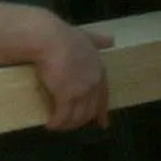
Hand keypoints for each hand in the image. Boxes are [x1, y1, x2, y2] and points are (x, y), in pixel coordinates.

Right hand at [27, 12, 113, 131]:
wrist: (48, 39)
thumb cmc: (64, 35)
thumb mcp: (86, 36)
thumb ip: (98, 40)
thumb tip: (112, 40)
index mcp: (99, 70)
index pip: (104, 96)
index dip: (102, 111)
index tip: (102, 123)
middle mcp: (93, 83)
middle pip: (90, 110)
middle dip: (80, 120)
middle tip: (70, 125)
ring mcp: (81, 91)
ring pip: (77, 116)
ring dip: (67, 124)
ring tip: (58, 126)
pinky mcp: (66, 96)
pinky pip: (62, 116)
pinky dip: (56, 123)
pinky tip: (50, 125)